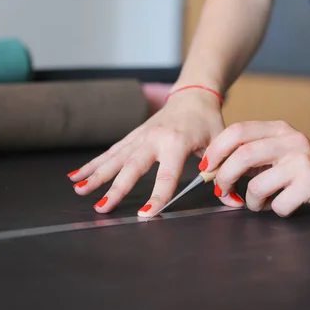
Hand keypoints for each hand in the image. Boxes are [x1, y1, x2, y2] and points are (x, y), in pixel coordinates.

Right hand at [67, 89, 229, 215]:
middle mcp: (154, 138)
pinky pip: (111, 151)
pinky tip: (77, 175)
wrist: (193, 95)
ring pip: (114, 157)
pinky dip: (93, 163)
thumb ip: (222, 172)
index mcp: (177, 142)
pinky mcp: (133, 135)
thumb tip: (232, 200)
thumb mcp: (220, 144)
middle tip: (101, 207)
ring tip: (79, 190)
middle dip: (115, 187)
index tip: (147, 213)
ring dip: (96, 174)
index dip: (158, 196)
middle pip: (132, 166)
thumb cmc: (208, 121)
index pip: (166, 175)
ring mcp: (140, 136)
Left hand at [201, 120, 309, 216]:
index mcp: (279, 129)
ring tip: (261, 202)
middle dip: (225, 177)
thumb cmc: (304, 169)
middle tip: (223, 191)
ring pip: (257, 186)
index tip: (207, 167)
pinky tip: (283, 205)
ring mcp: (303, 162)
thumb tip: (213, 169)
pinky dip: (274, 210)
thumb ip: (251, 155)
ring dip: (252, 201)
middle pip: (242, 156)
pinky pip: (278, 205)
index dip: (216, 149)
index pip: (238, 131)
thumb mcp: (279, 151)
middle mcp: (291, 141)